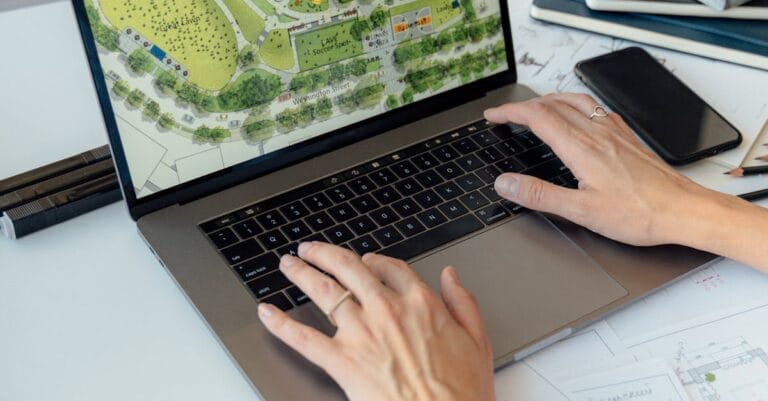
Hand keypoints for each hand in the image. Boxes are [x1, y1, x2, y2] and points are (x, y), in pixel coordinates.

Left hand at [258, 242, 495, 400]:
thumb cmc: (461, 392)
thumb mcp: (477, 341)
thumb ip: (463, 302)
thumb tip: (451, 276)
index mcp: (420, 303)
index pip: (390, 268)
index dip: (375, 260)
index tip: (366, 259)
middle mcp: (387, 310)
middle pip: (349, 268)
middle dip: (325, 254)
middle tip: (311, 249)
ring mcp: (361, 333)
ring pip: (324, 292)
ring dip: (301, 273)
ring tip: (288, 265)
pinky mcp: (341, 361)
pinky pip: (303, 337)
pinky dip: (281, 323)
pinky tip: (268, 312)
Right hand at [484, 93, 718, 246]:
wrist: (683, 211)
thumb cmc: (640, 214)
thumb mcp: (581, 212)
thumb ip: (540, 195)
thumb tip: (506, 183)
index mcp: (582, 148)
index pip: (537, 117)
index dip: (510, 113)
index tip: (493, 116)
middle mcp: (597, 133)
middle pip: (552, 104)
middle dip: (522, 106)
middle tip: (504, 114)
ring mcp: (614, 132)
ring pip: (575, 101)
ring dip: (548, 99)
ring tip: (534, 107)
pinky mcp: (627, 137)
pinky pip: (596, 108)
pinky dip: (575, 104)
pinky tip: (579, 115)